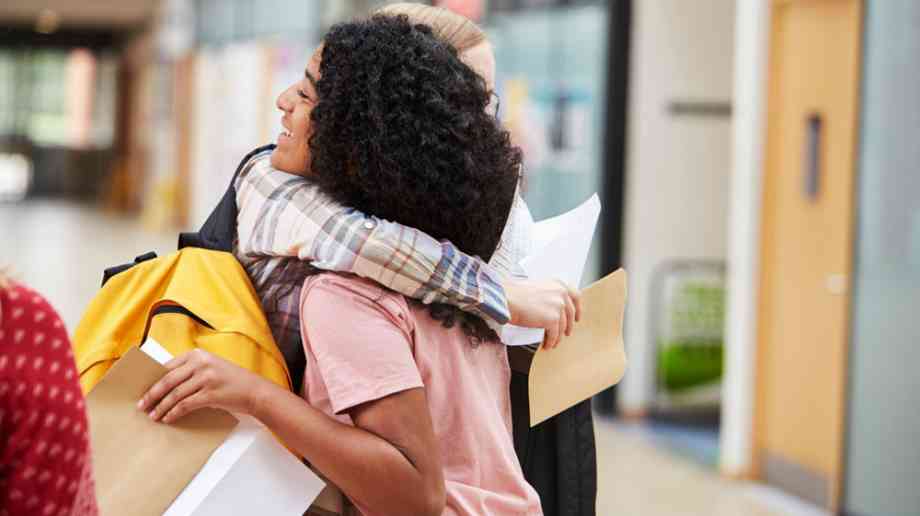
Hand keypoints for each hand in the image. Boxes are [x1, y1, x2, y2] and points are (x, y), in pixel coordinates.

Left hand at [137, 349, 262, 423]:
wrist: (254, 391)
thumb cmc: (231, 381)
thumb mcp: (211, 368)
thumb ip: (190, 371)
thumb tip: (162, 385)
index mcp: (197, 354)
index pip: (167, 367)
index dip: (152, 381)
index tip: (142, 391)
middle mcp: (201, 363)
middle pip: (167, 381)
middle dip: (151, 395)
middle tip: (141, 406)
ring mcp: (206, 378)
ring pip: (175, 394)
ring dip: (161, 407)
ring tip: (153, 416)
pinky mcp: (211, 393)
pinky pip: (185, 405)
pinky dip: (174, 413)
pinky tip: (168, 419)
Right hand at [502, 278, 580, 349]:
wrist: (505, 298)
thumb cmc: (514, 293)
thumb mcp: (537, 287)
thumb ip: (548, 295)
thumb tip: (552, 308)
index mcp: (557, 284)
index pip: (575, 296)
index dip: (577, 309)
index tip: (577, 317)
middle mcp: (561, 293)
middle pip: (570, 314)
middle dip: (569, 326)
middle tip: (566, 333)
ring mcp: (558, 306)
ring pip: (563, 327)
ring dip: (558, 337)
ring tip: (552, 342)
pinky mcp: (552, 319)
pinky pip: (554, 335)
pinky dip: (551, 342)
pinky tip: (547, 345)